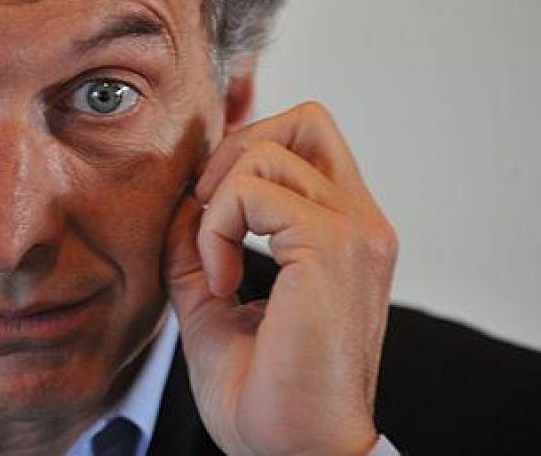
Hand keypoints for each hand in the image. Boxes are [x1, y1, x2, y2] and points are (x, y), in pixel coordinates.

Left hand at [163, 101, 397, 455]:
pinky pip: (251, 191)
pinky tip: (222, 284)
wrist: (297, 453)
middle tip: (208, 218)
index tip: (209, 225)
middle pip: (304, 119)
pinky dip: (216, 230)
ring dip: (216, 202)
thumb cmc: (266, 396)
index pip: (307, 141)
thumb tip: (177, 206)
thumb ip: (199, 249)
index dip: (244, 158)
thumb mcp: (215, 305)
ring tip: (214, 266)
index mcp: (346, 231)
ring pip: (267, 148)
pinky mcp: (333, 245)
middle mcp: (362, 222)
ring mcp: (355, 230)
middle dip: (235, 152)